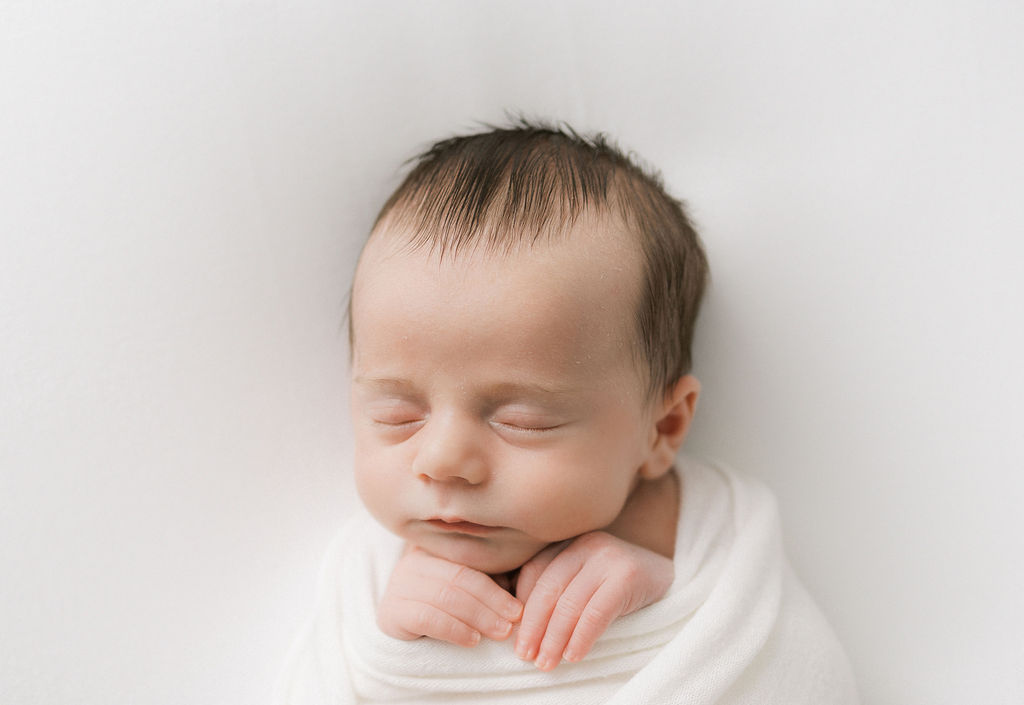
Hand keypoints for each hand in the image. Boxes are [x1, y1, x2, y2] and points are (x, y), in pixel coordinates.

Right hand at [377, 545, 523, 646]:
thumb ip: (489, 582)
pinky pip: (426, 617)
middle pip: (458, 577)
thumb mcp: (467, 593)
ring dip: (478, 616)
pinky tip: (472, 640)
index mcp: (434, 549)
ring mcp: (398, 585)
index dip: (496, 587)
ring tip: (501, 632)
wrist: (404, 643)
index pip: (469, 563)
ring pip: (445, 595)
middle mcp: (413, 562)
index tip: (519, 608)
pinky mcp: (390, 613)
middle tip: (513, 622)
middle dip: (491, 602)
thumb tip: (522, 587)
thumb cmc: (446, 614)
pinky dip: (454, 628)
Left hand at [513, 531, 673, 669]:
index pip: (534, 572)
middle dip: (533, 626)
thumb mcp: (586, 582)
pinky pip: (596, 612)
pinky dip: (581, 637)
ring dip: (553, 638)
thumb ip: (559, 591)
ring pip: (570, 603)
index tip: (514, 636)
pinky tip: (573, 655)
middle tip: (524, 655)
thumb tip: (519, 625)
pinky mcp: (628, 575)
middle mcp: (587, 544)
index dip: (522, 606)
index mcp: (570, 543)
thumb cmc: (621, 589)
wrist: (672, 582)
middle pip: (548, 587)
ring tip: (545, 663)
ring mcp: (608, 557)